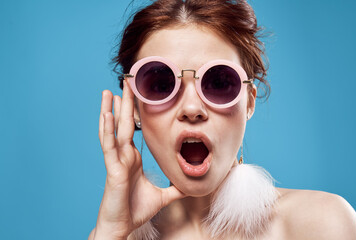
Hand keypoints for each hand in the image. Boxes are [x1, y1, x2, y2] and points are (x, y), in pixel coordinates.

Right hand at [91, 80, 184, 239]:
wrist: (122, 226)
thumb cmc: (136, 210)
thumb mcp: (162, 196)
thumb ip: (174, 189)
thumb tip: (190, 185)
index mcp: (133, 158)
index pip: (134, 129)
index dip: (135, 113)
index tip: (137, 96)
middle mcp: (123, 155)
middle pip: (124, 123)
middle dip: (125, 103)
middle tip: (125, 83)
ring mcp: (116, 160)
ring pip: (113, 130)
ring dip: (110, 110)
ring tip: (108, 91)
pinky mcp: (112, 168)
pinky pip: (109, 146)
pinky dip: (107, 129)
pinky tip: (106, 114)